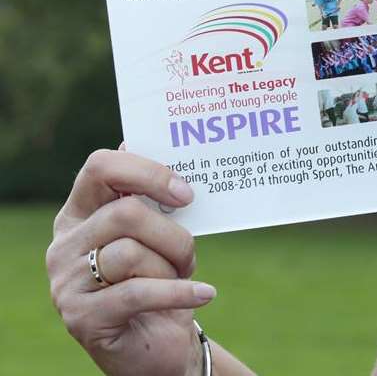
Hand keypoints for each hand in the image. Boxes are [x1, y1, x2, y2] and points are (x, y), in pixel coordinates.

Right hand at [46, 147, 214, 375]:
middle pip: (124, 214)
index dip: (146, 172)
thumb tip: (150, 141)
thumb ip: (153, 198)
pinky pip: (138, 293)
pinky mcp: (82, 317)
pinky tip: (204, 294)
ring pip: (131, 254)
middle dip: (172, 234)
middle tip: (188, 253)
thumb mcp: (159, 235)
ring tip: (182, 278)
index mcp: (80, 212)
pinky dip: (178, 292)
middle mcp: (65, 244)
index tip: (186, 193)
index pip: (100, 168)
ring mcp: (67, 282)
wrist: (156, 343)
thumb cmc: (161, 277)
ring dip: (172, 267)